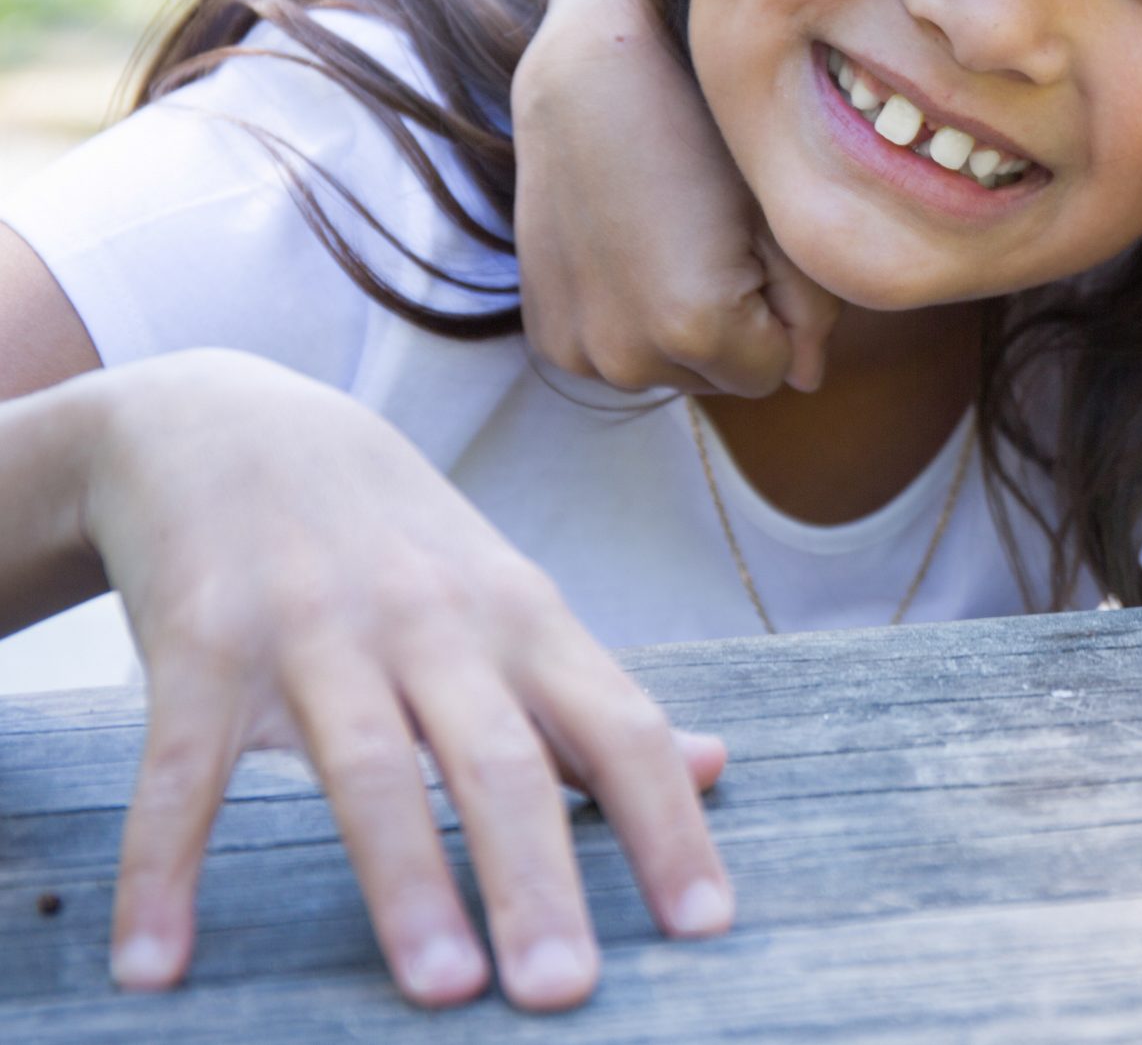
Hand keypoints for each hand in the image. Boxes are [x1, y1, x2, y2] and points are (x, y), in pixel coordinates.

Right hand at [75, 350, 734, 1009]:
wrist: (234, 425)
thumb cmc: (398, 542)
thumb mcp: (510, 601)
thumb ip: (596, 697)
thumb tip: (713, 765)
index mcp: (522, 623)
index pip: (618, 729)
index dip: (666, 824)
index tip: (706, 925)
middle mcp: (434, 626)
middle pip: (501, 759)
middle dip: (537, 876)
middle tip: (566, 992)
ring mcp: (317, 632)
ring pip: (367, 767)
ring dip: (405, 883)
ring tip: (442, 989)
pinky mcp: (202, 647)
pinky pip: (184, 772)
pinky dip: (165, 868)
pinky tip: (155, 967)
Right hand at [512, 0, 834, 396]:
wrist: (592, 75)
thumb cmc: (704, 127)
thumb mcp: (780, 212)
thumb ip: (812, 309)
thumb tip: (808, 378)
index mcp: (695, 326)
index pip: (777, 371)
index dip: (780, 313)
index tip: (754, 243)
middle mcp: (628, 356)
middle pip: (722, 379)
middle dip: (735, 326)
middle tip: (711, 232)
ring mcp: (578, 349)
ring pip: (670, 369)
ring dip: (684, 327)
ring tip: (671, 236)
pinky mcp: (545, 334)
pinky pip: (620, 354)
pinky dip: (634, 321)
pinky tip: (631, 250)